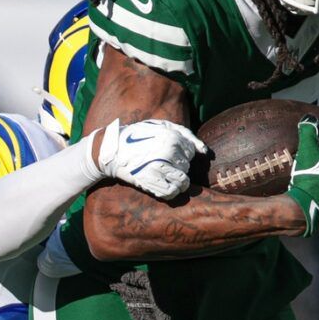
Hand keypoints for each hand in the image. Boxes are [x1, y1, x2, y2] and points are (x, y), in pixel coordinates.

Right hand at [90, 118, 205, 200]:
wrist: (113, 150)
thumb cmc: (139, 136)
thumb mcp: (162, 126)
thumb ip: (186, 135)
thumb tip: (205, 152)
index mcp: (172, 137)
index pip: (191, 153)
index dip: (182, 155)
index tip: (169, 155)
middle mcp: (168, 152)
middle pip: (187, 168)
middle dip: (178, 168)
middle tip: (164, 165)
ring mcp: (159, 167)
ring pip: (183, 183)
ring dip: (177, 182)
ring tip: (165, 177)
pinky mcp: (150, 181)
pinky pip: (171, 193)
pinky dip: (170, 192)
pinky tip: (162, 185)